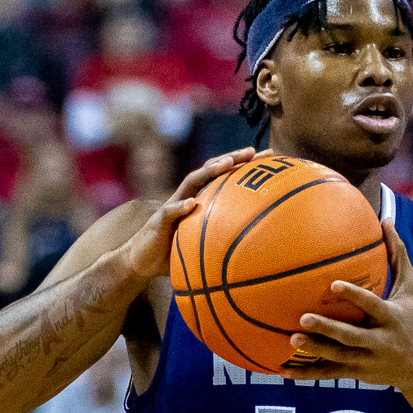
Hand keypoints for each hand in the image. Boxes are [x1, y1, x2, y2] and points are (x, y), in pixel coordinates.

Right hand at [116, 147, 255, 285]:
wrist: (143, 262)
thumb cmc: (177, 253)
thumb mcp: (208, 244)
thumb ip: (228, 239)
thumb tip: (263, 248)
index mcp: (201, 200)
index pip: (225, 177)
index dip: (245, 166)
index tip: (269, 156)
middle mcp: (187, 197)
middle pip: (211, 170)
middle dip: (232, 158)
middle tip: (253, 151)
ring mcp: (172, 206)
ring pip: (191, 182)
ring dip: (209, 171)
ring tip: (227, 164)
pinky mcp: (158, 221)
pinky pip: (169, 212)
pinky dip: (180, 207)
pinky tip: (192, 204)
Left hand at [288, 222, 412, 393]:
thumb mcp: (412, 289)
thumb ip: (398, 255)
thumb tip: (386, 219)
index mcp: (392, 318)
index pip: (373, 306)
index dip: (355, 297)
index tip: (334, 285)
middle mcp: (381, 341)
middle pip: (352, 336)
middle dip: (329, 329)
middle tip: (303, 318)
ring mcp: (368, 360)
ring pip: (338, 357)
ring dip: (314, 350)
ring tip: (291, 339)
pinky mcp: (357, 373)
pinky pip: (328, 373)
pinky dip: (306, 373)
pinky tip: (282, 370)